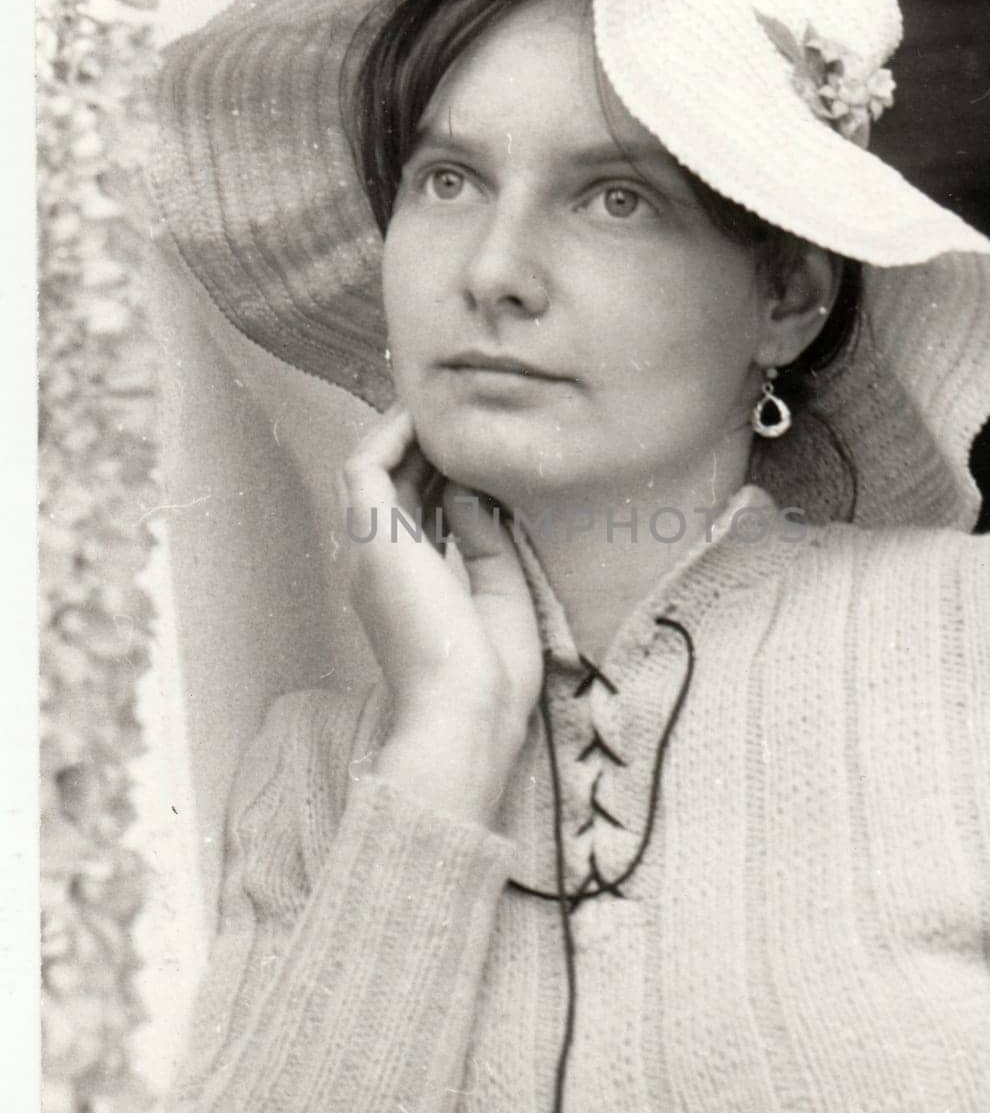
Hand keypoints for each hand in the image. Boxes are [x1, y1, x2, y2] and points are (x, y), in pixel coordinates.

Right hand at [339, 405, 542, 808]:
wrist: (466, 711)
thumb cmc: (489, 676)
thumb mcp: (500, 593)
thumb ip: (485, 539)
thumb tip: (472, 491)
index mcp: (409, 586)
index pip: (416, 511)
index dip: (441, 471)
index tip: (478, 447)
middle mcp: (381, 564)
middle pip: (391, 484)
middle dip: (422, 444)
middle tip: (459, 410)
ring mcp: (370, 550)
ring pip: (371, 468)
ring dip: (404, 431)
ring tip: (442, 401)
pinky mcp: (372, 536)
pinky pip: (366, 465)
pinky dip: (392, 434)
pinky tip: (428, 416)